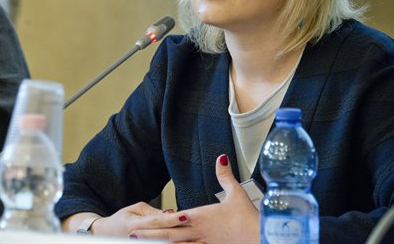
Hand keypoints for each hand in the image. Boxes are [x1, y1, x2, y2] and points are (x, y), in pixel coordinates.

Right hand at [91, 201, 188, 236]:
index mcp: (136, 224)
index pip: (157, 221)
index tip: (186, 215)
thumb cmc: (122, 220)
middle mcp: (139, 238)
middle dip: (180, 233)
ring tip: (196, 240)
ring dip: (180, 243)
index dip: (172, 219)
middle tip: (197, 229)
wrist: (105, 235)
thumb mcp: (135, 209)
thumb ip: (152, 212)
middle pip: (163, 236)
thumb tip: (170, 212)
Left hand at [130, 154, 259, 242]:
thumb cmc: (248, 217)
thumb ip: (225, 176)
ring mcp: (203, 243)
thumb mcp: (236, 193)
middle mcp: (198, 231)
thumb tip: (221, 158)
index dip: (157, 220)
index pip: (174, 218)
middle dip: (149, 235)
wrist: (261, 236)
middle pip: (168, 234)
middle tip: (131, 235)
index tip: (142, 221)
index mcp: (201, 216)